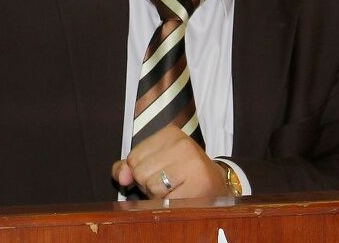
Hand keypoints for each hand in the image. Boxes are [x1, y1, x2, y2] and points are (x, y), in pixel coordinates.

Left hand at [111, 125, 228, 198]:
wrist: (216, 187)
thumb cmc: (179, 174)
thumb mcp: (153, 162)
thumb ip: (128, 166)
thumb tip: (122, 178)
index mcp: (170, 133)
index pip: (133, 157)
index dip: (140, 171)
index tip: (160, 171)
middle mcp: (183, 144)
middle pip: (140, 172)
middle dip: (148, 184)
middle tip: (168, 183)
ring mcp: (193, 164)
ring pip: (151, 187)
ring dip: (157, 196)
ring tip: (175, 190)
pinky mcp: (199, 185)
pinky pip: (165, 201)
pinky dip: (168, 205)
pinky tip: (181, 198)